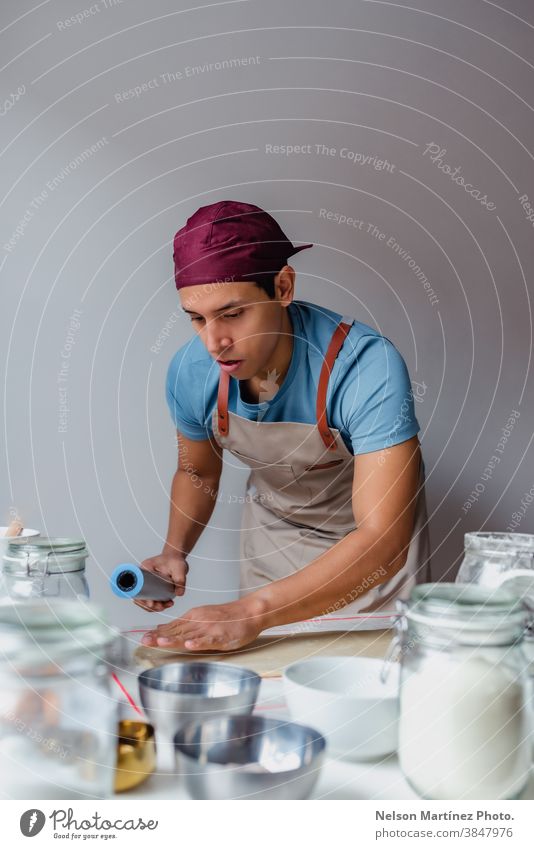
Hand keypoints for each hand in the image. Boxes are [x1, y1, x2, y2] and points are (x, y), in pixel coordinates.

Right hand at [133, 550, 188, 612]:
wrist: (175, 558)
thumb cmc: (175, 560)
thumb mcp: (179, 568)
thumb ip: (180, 580)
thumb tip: (179, 594)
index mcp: (144, 569)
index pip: (137, 586)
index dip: (142, 598)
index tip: (151, 603)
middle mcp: (142, 577)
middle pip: (139, 596)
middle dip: (149, 605)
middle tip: (161, 607)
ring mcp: (146, 584)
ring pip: (145, 600)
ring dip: (155, 607)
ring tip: (169, 604)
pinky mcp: (152, 588)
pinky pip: (151, 599)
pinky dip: (158, 604)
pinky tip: (168, 603)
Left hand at [140, 597, 267, 651]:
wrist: (249, 611)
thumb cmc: (226, 617)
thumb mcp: (201, 616)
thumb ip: (182, 625)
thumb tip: (161, 629)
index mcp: (193, 617)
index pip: (171, 627)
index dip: (157, 633)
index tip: (143, 638)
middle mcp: (198, 622)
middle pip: (176, 631)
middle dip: (160, 637)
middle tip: (144, 641)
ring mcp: (209, 629)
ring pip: (189, 635)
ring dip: (174, 639)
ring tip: (160, 643)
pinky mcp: (221, 635)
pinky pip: (209, 640)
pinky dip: (199, 642)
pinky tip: (190, 644)